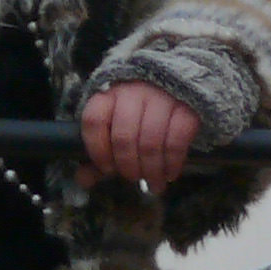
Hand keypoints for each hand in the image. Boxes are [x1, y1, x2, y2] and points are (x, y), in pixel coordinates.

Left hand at [79, 80, 201, 191]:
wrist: (179, 87)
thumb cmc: (140, 113)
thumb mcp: (116, 126)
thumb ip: (100, 152)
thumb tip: (83, 180)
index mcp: (109, 96)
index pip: (94, 121)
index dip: (97, 150)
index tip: (106, 168)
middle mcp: (133, 93)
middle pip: (123, 137)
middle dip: (127, 166)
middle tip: (132, 177)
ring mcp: (161, 98)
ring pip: (150, 142)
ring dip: (151, 170)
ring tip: (153, 183)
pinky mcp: (187, 108)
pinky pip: (176, 142)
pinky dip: (172, 163)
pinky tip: (170, 174)